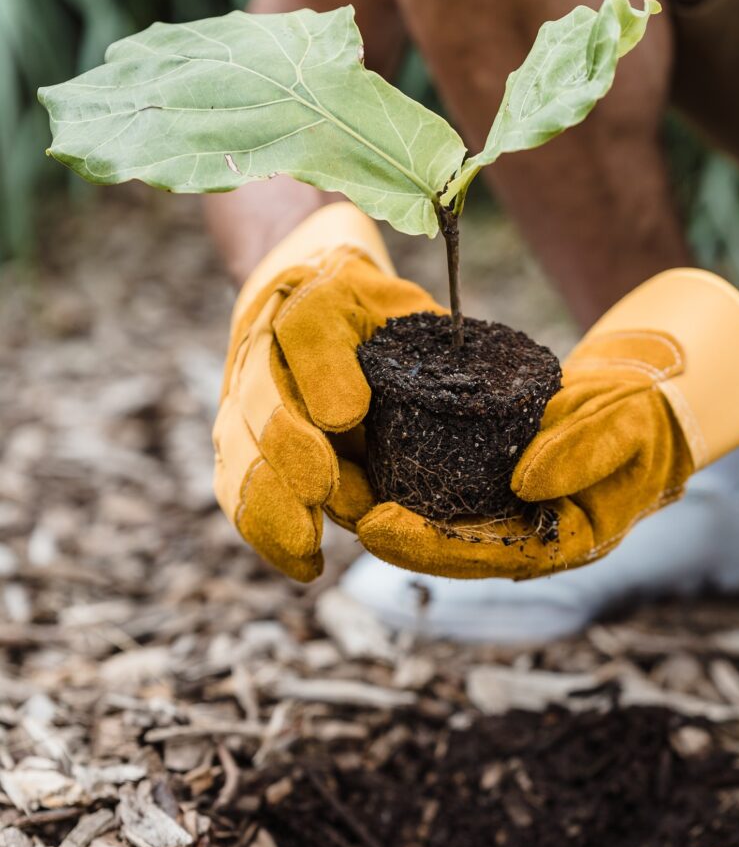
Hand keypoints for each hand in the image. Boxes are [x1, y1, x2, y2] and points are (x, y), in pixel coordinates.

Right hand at [212, 202, 441, 580]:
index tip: (346, 416)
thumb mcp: (393, 306)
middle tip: (318, 498)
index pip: (306, 324)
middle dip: (287, 454)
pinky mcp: (239, 438)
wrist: (307, 283)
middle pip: (261, 399)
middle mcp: (260, 347)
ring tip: (305, 549)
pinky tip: (299, 562)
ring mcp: (242, 395)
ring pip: (241, 451)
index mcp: (304, 299)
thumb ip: (387, 349)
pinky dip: (261, 528)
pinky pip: (236, 486)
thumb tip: (345, 418)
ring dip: (268, 501)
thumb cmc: (366, 307)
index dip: (323, 371)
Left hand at [356, 268, 738, 578]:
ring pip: (434, 517)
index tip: (375, 527)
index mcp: (559, 541)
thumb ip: (586, 453)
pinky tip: (363, 453)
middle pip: (444, 545)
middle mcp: (523, 534)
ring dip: (383, 504)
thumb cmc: (646, 424)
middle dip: (387, 530)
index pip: (483, 556)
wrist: (645, 409)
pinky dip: (401, 473)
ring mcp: (504, 510)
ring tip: (333, 480)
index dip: (427, 548)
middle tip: (333, 502)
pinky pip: (439, 482)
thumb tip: (526, 482)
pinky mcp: (489, 478)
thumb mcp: (629, 429)